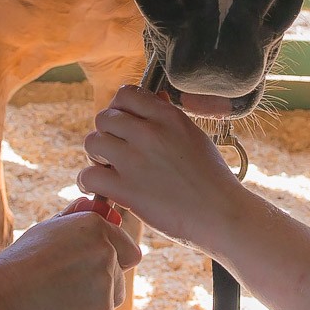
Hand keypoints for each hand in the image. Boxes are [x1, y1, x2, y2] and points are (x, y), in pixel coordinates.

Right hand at [0, 203, 140, 309]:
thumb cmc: (15, 266)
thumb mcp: (43, 232)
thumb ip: (72, 220)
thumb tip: (88, 203)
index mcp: (95, 229)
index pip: (129, 250)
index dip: (114, 261)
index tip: (95, 270)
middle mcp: (106, 256)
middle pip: (118, 280)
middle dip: (99, 289)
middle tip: (62, 292)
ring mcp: (105, 290)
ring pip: (107, 307)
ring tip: (53, 307)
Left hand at [79, 86, 257, 254]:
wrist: (221, 214)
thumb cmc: (212, 178)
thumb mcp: (194, 136)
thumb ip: (169, 116)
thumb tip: (154, 98)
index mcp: (168, 117)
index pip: (125, 94)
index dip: (119, 109)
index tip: (124, 125)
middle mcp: (150, 133)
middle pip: (104, 117)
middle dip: (106, 134)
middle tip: (116, 152)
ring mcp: (136, 161)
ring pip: (92, 142)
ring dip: (96, 156)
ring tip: (109, 169)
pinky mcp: (127, 190)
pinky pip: (88, 175)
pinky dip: (88, 182)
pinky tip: (102, 188)